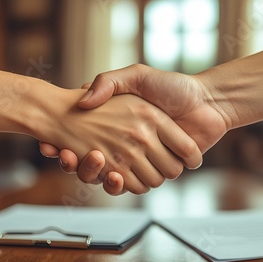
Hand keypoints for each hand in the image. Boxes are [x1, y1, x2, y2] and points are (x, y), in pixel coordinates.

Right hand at [41, 64, 230, 188]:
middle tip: (63, 155)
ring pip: (111, 177)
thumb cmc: (173, 86)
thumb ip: (109, 81)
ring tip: (87, 161)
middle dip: (77, 163)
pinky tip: (112, 176)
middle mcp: (130, 143)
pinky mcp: (158, 170)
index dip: (68, 147)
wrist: (208, 102)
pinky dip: (121, 185)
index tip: (54, 147)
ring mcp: (143, 158)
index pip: (86, 140)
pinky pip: (134, 186)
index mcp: (122, 124)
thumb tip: (81, 99)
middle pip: (93, 163)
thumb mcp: (137, 75)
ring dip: (95, 174)